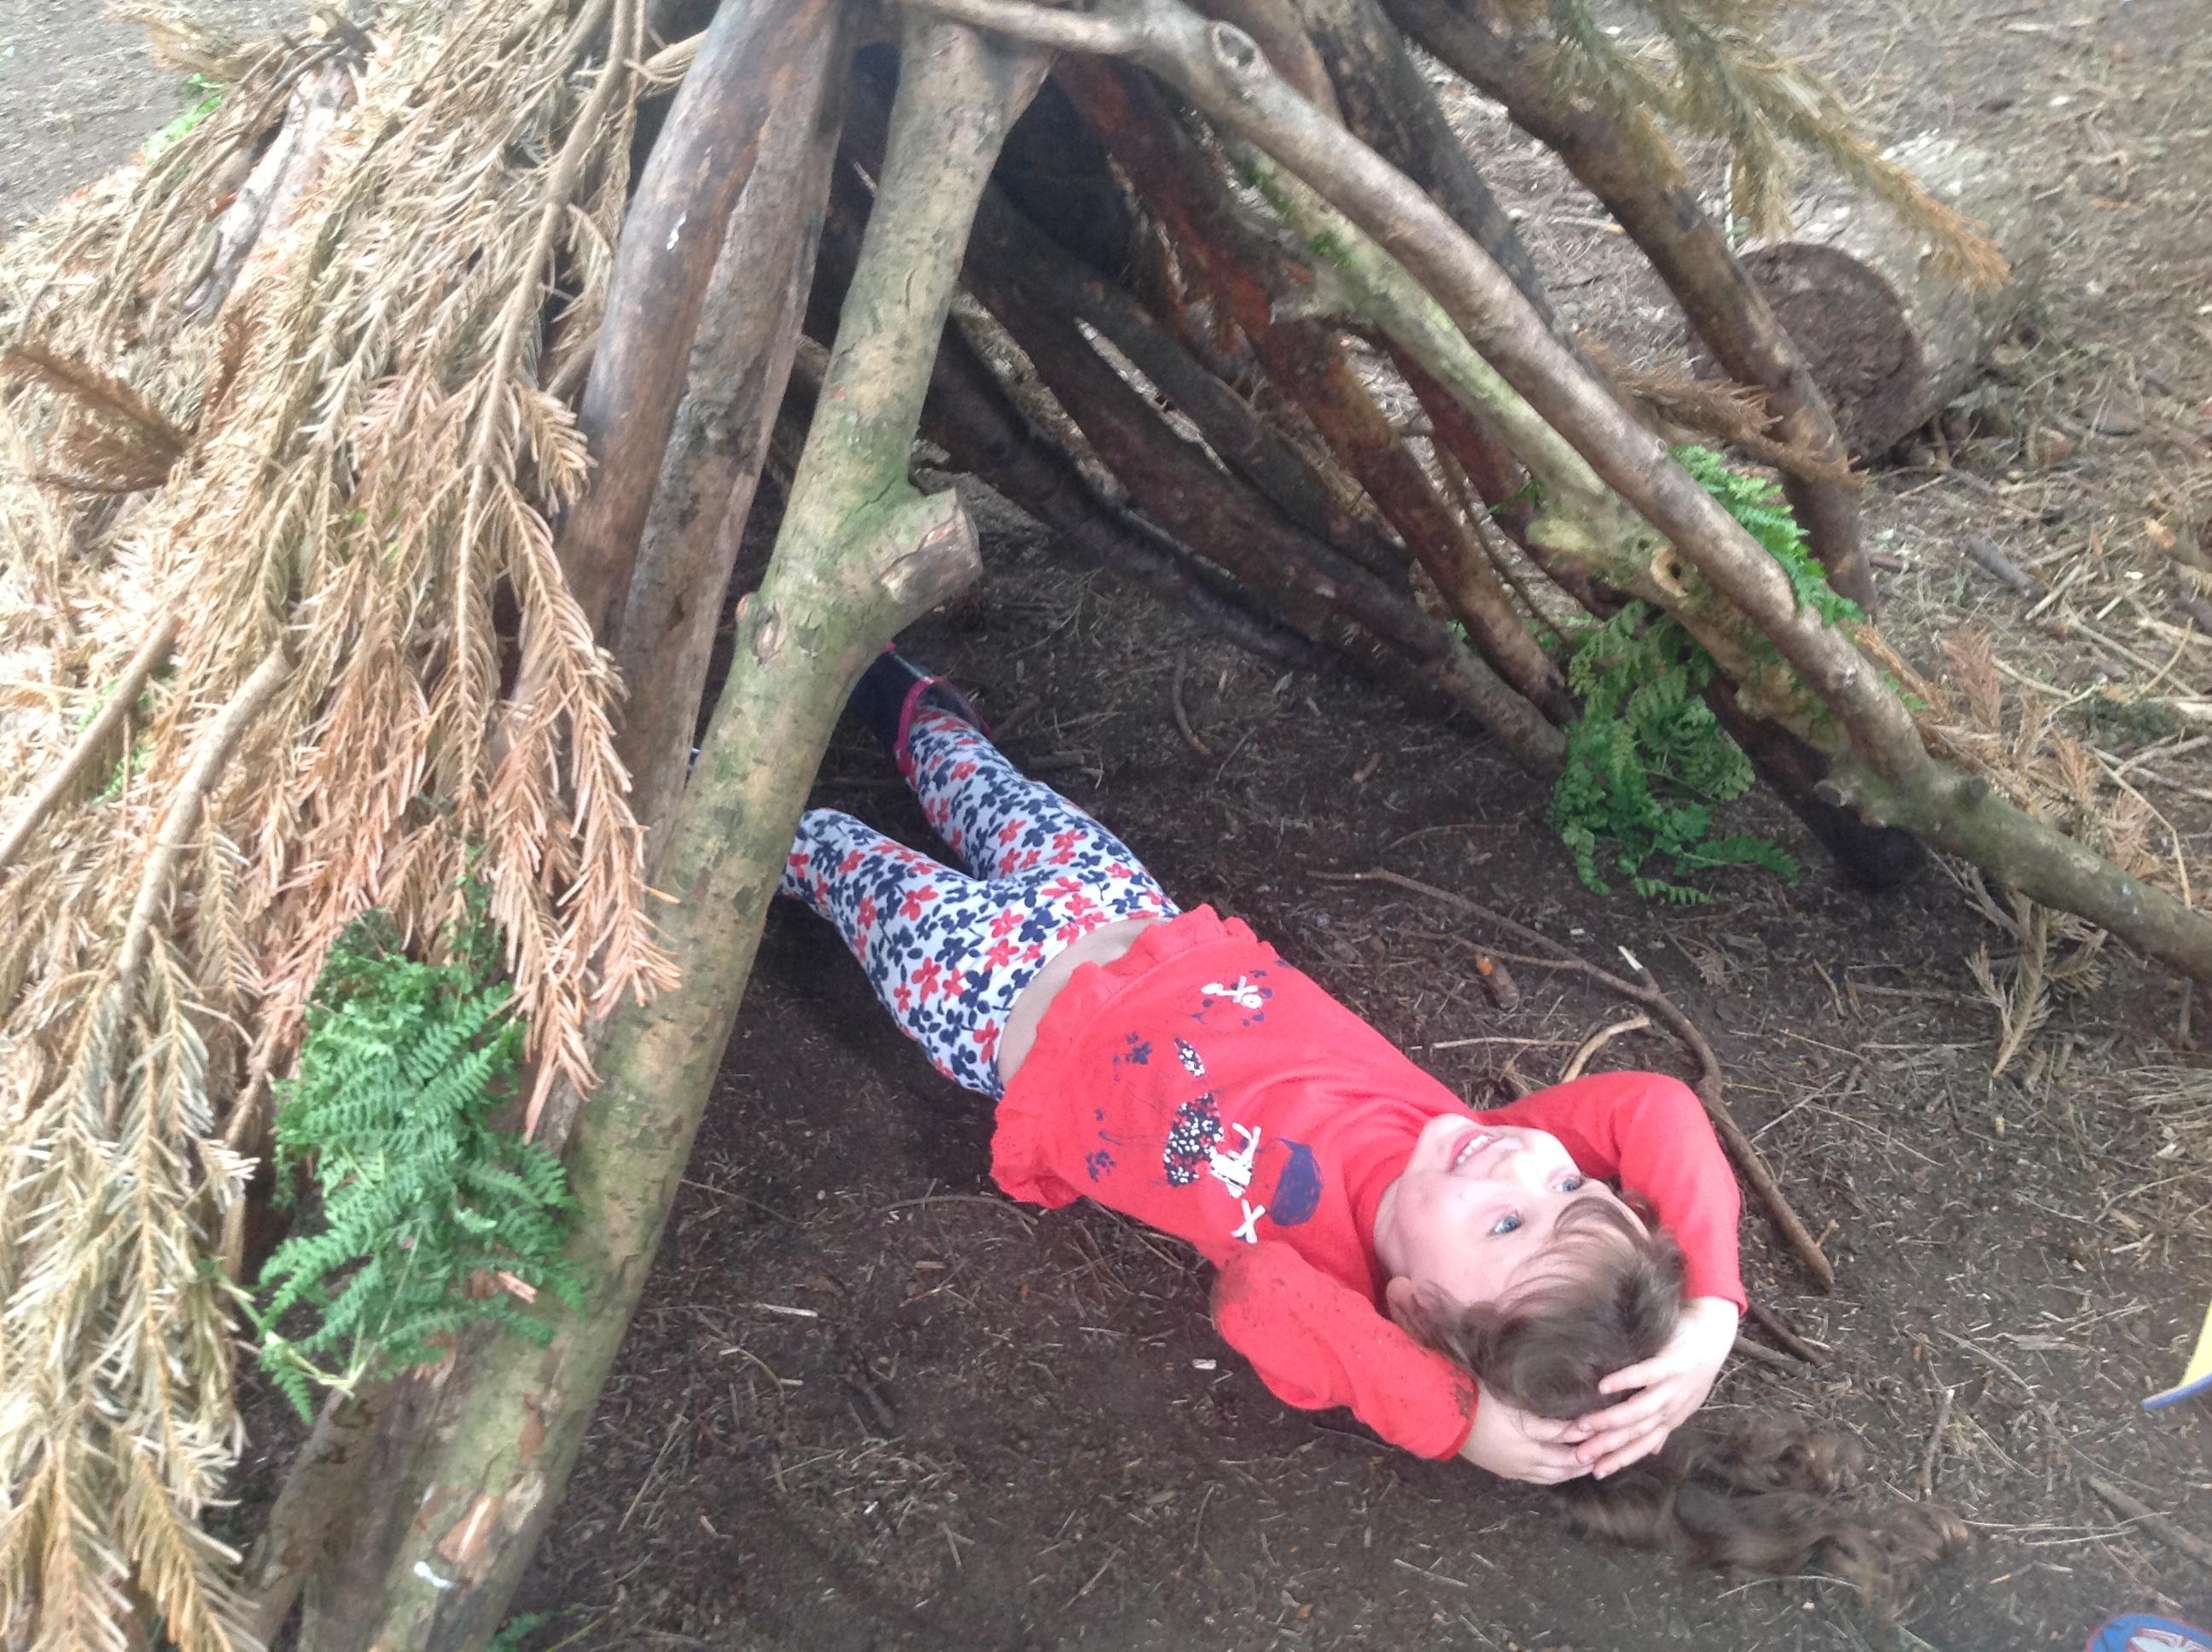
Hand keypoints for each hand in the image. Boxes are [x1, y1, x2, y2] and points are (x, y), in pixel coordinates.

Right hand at [1458, 1383, 1590, 1484]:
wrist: (1445, 1420)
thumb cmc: (1481, 1404)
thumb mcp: (1516, 1407)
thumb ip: (1548, 1419)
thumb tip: (1577, 1421)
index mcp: (1530, 1448)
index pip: (1566, 1445)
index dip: (1586, 1438)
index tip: (1604, 1430)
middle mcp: (1526, 1464)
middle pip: (1562, 1468)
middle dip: (1583, 1462)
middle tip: (1602, 1453)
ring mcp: (1514, 1470)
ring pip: (1550, 1478)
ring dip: (1569, 1471)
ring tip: (1584, 1463)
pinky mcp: (1503, 1470)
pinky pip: (1535, 1478)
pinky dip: (1552, 1474)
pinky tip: (1555, 1467)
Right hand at [1565, 1296, 1739, 1477]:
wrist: (1714, 1336)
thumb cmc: (1693, 1367)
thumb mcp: (1682, 1401)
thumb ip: (1663, 1426)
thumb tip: (1651, 1452)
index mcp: (1671, 1418)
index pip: (1642, 1446)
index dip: (1619, 1460)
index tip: (1594, 1472)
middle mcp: (1671, 1407)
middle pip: (1635, 1432)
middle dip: (1606, 1446)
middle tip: (1578, 1455)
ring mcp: (1673, 1387)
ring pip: (1639, 1410)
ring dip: (1610, 1420)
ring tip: (1583, 1425)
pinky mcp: (1672, 1363)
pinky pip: (1647, 1374)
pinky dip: (1625, 1381)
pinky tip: (1603, 1386)